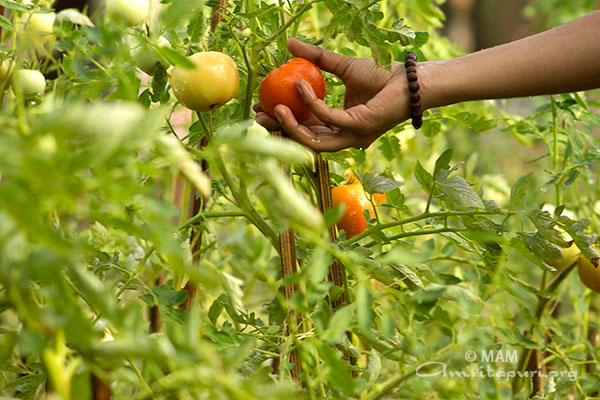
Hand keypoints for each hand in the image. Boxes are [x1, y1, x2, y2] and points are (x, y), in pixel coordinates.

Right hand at [254, 38, 411, 152]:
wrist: (408, 78)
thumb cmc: (381, 75)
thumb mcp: (341, 66)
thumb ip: (315, 59)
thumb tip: (289, 44)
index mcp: (339, 127)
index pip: (306, 129)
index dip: (283, 122)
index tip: (263, 107)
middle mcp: (344, 137)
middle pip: (305, 141)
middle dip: (280, 130)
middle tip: (260, 115)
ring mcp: (352, 135)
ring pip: (314, 141)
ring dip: (292, 126)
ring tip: (276, 106)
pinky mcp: (359, 127)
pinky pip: (328, 118)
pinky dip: (312, 103)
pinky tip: (300, 85)